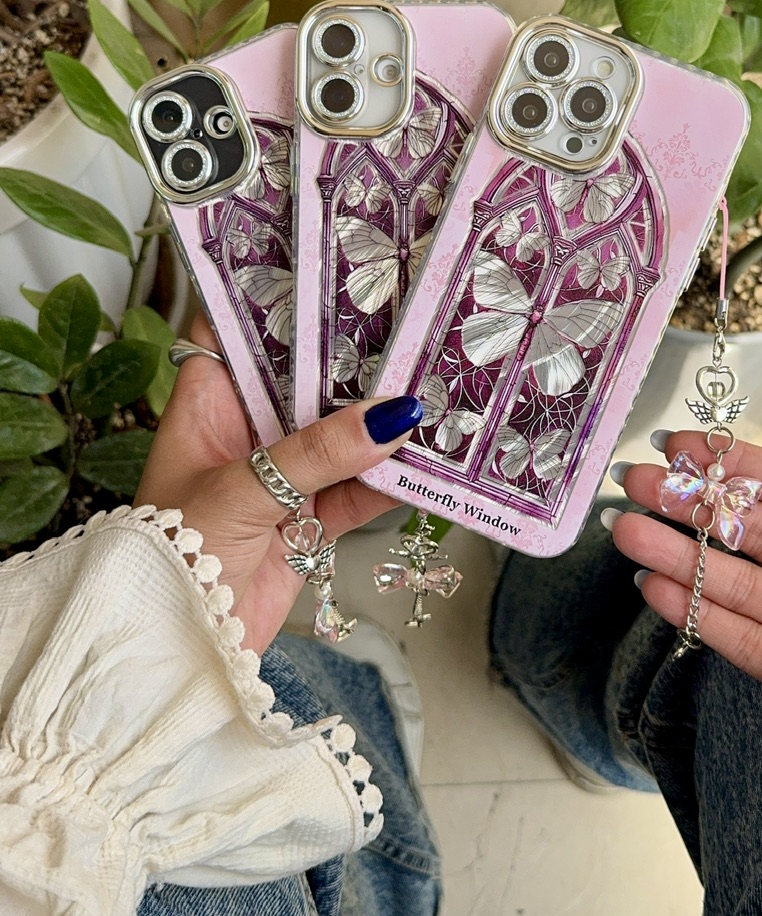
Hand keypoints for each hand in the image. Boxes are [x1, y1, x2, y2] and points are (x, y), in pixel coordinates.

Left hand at [136, 315, 414, 653]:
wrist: (174, 655)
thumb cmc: (172, 560)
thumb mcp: (241, 491)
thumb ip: (317, 454)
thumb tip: (394, 416)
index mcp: (207, 406)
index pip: (233, 329)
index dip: (268, 292)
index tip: (322, 260)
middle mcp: (246, 433)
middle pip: (302, 378)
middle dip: (350, 354)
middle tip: (405, 314)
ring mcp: (280, 477)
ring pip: (340, 433)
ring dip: (381, 419)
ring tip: (435, 380)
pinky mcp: (309, 522)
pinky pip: (359, 489)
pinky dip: (393, 479)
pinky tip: (431, 457)